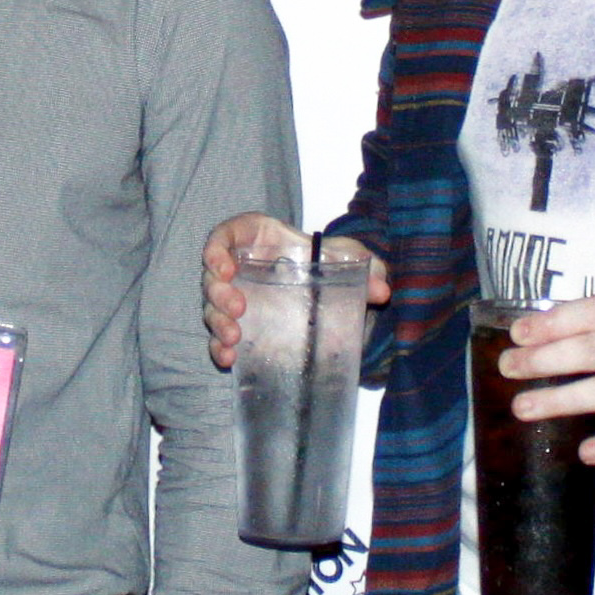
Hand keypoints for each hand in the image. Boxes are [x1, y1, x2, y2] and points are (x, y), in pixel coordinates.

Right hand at [201, 216, 386, 370]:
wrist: (327, 287)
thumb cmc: (327, 260)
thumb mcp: (347, 256)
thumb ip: (365, 265)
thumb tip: (382, 290)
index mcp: (256, 238)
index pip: (224, 236)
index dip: (216, 250)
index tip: (224, 268)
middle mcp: (238, 266)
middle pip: (212, 276)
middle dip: (219, 293)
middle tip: (238, 308)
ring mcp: (234, 296)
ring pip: (212, 308)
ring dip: (218, 323)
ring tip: (233, 339)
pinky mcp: (238, 324)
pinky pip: (219, 336)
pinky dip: (219, 347)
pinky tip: (228, 359)